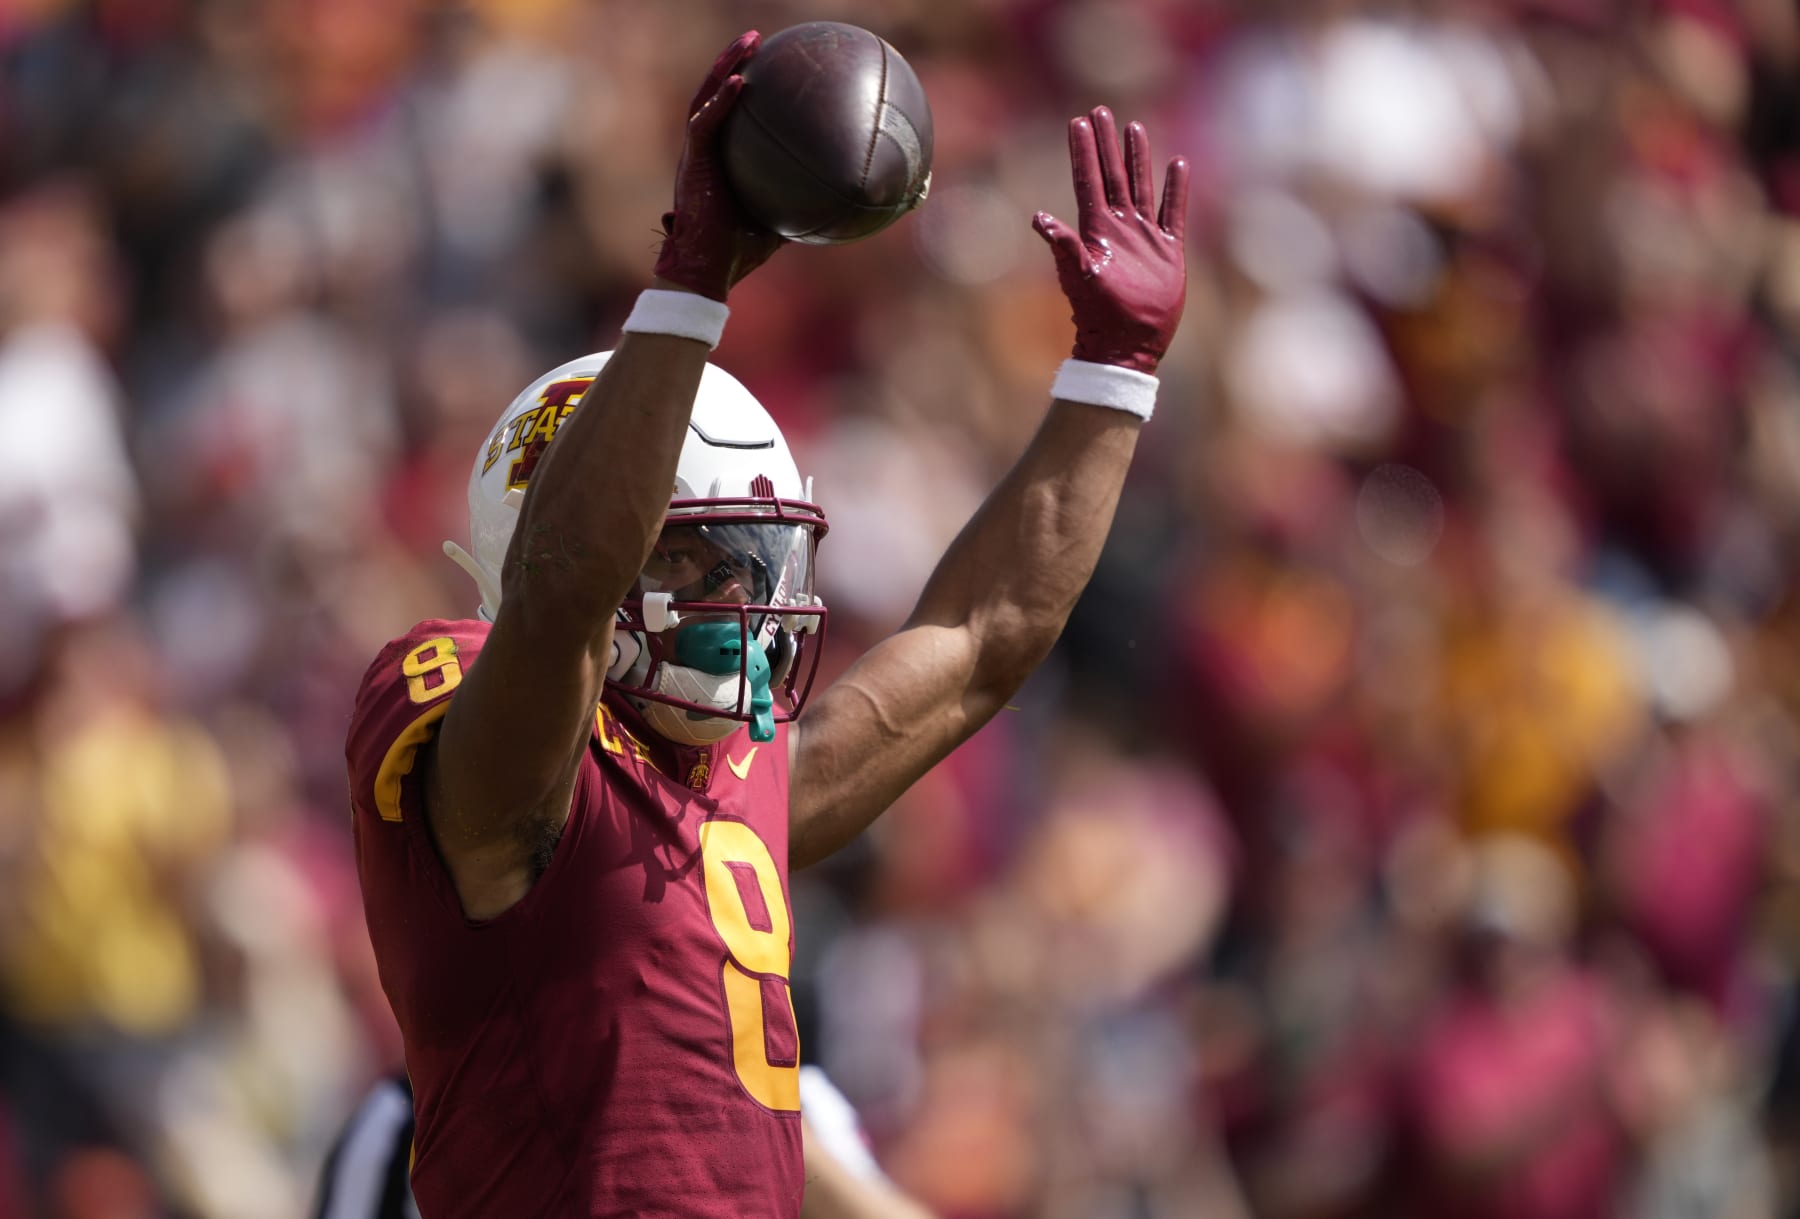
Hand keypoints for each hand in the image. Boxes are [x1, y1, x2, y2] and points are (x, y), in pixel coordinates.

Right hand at [653, 31, 784, 300]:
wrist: (707, 272)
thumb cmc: (738, 254)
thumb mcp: (779, 223)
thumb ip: (798, 205)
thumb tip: (836, 200)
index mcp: (718, 163)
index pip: (727, 115)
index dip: (739, 86)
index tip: (764, 66)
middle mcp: (703, 153)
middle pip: (713, 94)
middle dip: (732, 62)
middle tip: (756, 39)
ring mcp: (695, 156)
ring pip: (705, 98)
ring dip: (724, 66)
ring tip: (747, 43)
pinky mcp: (693, 163)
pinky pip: (705, 123)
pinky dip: (720, 100)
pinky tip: (738, 80)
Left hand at [1033, 107, 1188, 373]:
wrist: (1129, 342)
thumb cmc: (1100, 313)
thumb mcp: (1079, 277)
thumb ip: (1063, 247)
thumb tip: (1038, 218)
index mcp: (1096, 229)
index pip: (1088, 180)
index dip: (1083, 151)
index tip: (1077, 121)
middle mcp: (1119, 227)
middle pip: (1113, 174)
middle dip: (1106, 143)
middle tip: (1100, 110)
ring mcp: (1144, 236)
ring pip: (1141, 186)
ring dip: (1138, 157)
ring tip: (1134, 127)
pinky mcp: (1168, 250)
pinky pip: (1173, 212)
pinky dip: (1175, 190)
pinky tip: (1177, 165)